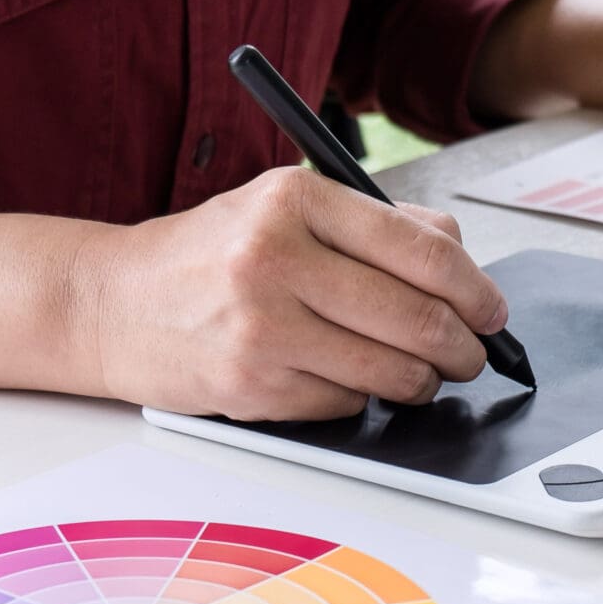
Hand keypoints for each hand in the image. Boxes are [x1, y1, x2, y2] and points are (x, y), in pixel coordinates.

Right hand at [72, 167, 507, 420]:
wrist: (110, 303)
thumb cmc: (207, 257)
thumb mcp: (283, 209)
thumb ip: (374, 223)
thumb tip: (458, 256)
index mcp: (296, 200)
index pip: (423, 249)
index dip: (476, 290)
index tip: (492, 311)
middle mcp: (276, 258)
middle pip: (418, 318)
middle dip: (462, 348)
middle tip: (470, 355)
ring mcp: (262, 327)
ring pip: (390, 371)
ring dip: (420, 383)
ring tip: (418, 375)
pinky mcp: (251, 386)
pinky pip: (345, 403)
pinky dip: (358, 398)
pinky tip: (340, 378)